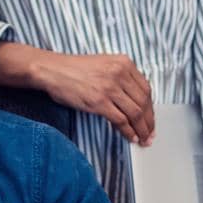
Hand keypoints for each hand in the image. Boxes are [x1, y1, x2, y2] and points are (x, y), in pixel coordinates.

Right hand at [31, 48, 154, 144]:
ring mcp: (110, 87)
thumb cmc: (74, 69)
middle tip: (150, 134)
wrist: (52, 70)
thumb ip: (120, 78)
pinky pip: (121, 120)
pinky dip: (128, 132)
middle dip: (149, 122)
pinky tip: (130, 137)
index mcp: (123, 62)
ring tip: (143, 139)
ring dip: (141, 129)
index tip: (151, 119)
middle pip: (143, 102)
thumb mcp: (103, 65)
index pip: (146, 89)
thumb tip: (133, 102)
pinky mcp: (99, 101)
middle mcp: (119, 73)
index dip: (150, 108)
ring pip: (135, 113)